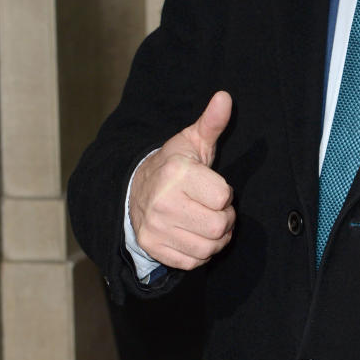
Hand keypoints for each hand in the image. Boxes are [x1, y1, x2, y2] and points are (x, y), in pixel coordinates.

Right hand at [129, 90, 235, 270]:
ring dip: (215, 238)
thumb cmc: (173, 166)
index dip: (224, 193)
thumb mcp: (192, 142)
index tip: (212, 187)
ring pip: (208, 247)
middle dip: (224, 218)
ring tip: (207, 221)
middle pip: (219, 226)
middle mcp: (163, 203)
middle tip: (214, 208)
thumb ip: (212, 123)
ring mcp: (156, 228)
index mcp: (176, 174)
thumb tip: (225, 97)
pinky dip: (200, 253)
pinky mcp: (154, 248)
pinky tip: (194, 235)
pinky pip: (193, 262)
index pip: (223, 197)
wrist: (134, 190)